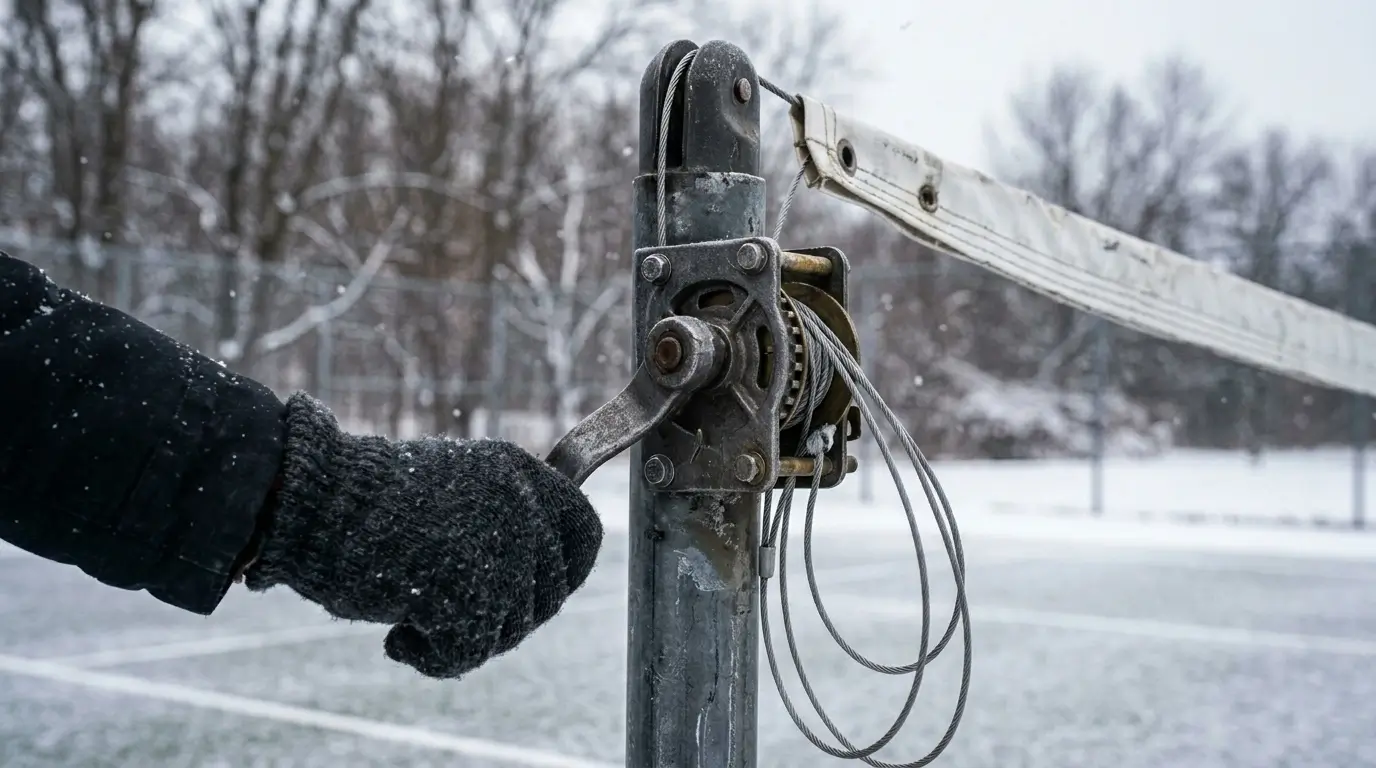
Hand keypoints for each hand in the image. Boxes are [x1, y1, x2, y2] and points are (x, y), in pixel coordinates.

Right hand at [243, 394, 602, 677]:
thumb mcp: (453, 487)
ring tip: (412, 607)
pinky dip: (430, 658)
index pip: (584, 531)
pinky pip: (468, 654)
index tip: (533, 591)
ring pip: (508, 628)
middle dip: (504, 615)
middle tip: (449, 608)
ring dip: (462, 634)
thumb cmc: (364, 501)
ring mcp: (500, 551)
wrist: (311, 499)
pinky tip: (398, 636)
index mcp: (518, 471)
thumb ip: (499, 518)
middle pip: (548, 594)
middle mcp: (521, 506)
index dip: (566, 571)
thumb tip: (538, 572)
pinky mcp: (469, 593)